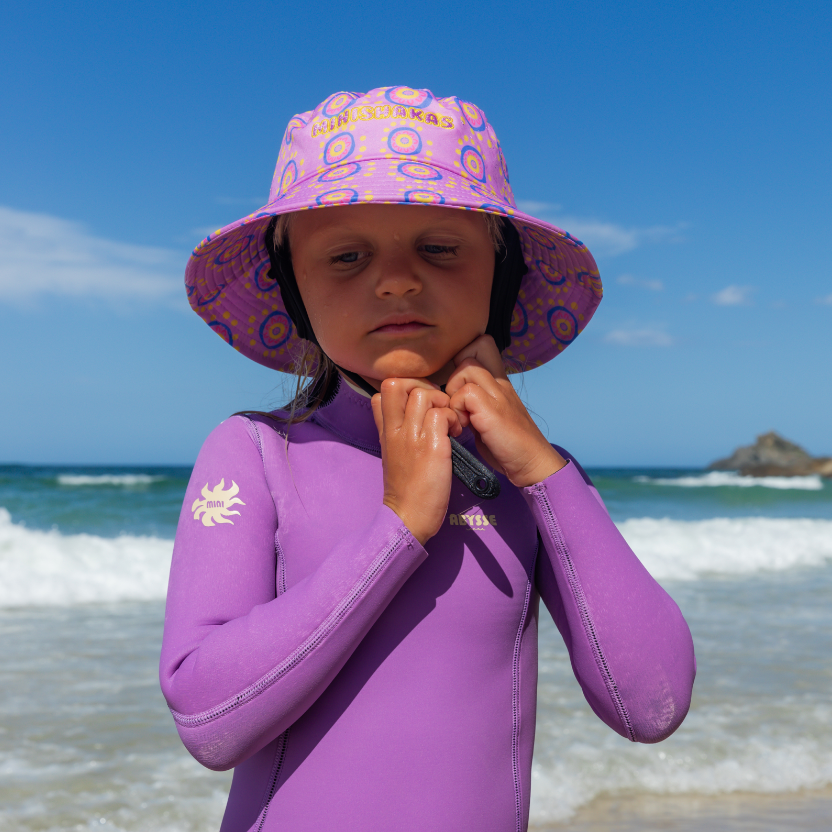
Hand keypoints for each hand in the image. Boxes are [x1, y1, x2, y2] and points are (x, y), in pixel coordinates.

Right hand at [371, 378, 461, 545]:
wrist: (408, 516)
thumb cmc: (405, 488)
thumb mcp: (392, 454)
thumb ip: (396, 432)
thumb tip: (407, 415)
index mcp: (385, 431)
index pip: (383, 391)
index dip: (404, 388)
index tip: (420, 403)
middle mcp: (395, 430)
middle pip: (397, 383)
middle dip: (422, 386)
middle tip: (437, 406)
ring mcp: (412, 437)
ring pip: (423, 395)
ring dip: (441, 403)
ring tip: (449, 421)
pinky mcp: (432, 448)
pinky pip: (442, 415)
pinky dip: (452, 419)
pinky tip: (454, 434)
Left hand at [444, 335, 566, 487]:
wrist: (531, 462)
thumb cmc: (508, 444)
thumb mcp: (489, 414)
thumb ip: (474, 401)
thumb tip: (451, 396)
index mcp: (500, 381)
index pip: (481, 344)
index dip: (463, 356)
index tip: (459, 385)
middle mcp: (500, 382)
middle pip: (472, 348)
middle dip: (455, 374)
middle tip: (458, 402)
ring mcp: (498, 394)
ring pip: (465, 367)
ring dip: (454, 392)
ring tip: (461, 416)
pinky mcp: (492, 410)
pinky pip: (465, 393)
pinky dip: (457, 410)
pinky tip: (465, 426)